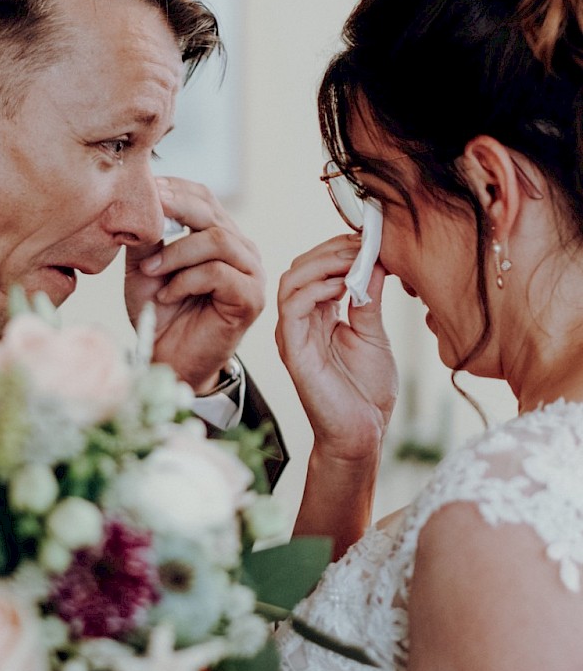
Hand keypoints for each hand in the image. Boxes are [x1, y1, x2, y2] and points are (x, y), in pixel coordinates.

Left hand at [125, 177, 264, 394]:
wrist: (167, 359)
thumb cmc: (159, 313)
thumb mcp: (145, 266)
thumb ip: (148, 234)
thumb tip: (142, 197)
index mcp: (219, 234)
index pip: (203, 197)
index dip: (175, 189)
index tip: (145, 189)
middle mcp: (241, 249)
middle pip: (212, 212)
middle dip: (175, 209)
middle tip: (146, 215)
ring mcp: (251, 272)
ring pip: (218, 240)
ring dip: (176, 252)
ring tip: (150, 271)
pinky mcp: (252, 297)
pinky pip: (219, 273)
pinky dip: (186, 280)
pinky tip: (168, 296)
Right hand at [275, 235, 397, 464]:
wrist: (361, 434)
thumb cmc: (366, 392)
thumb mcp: (374, 333)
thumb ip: (370, 297)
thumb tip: (377, 258)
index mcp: (319, 314)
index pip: (319, 266)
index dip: (342, 246)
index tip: (373, 237)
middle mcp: (301, 320)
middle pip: (302, 265)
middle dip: (334, 248)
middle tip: (367, 243)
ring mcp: (293, 334)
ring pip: (292, 279)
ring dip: (324, 263)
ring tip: (355, 260)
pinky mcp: (292, 349)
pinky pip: (292, 307)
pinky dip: (315, 288)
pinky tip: (342, 286)